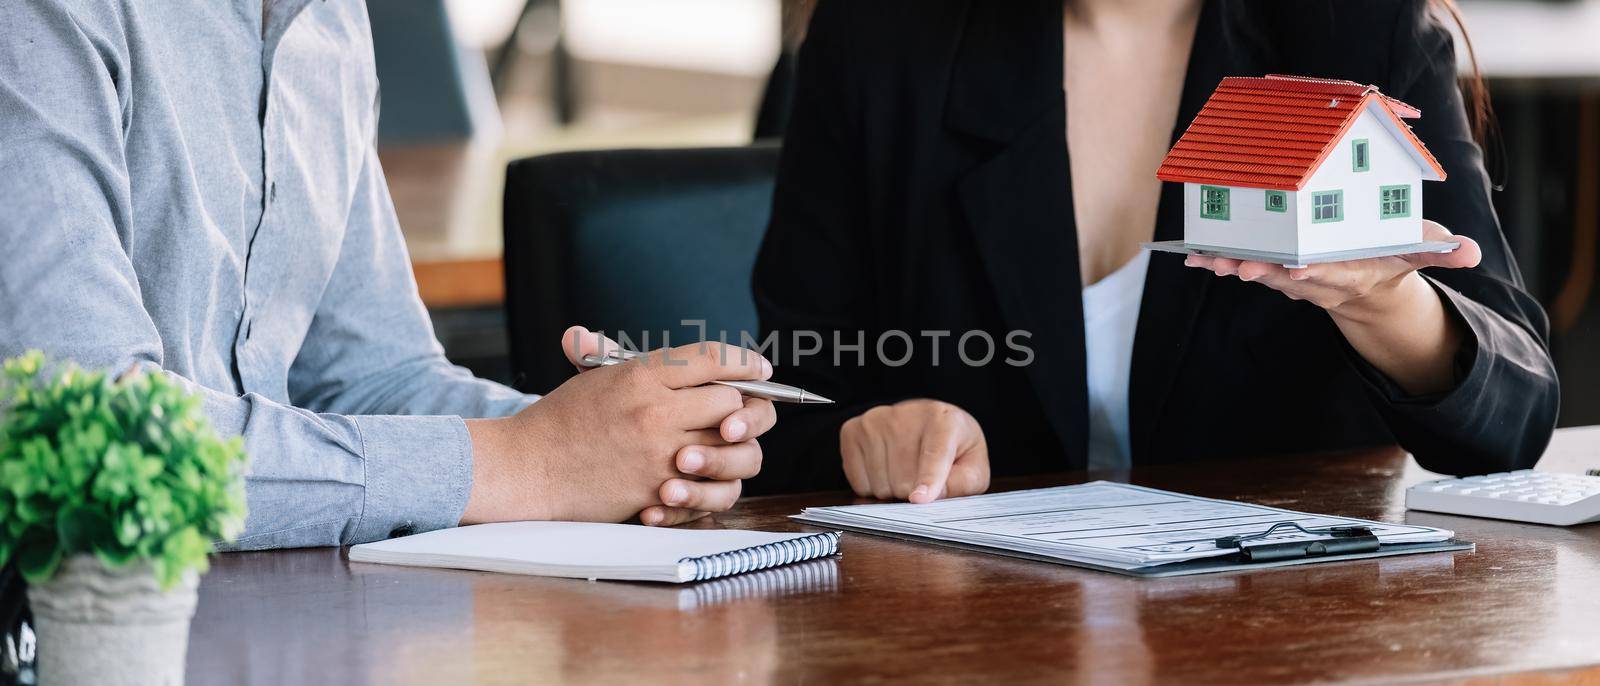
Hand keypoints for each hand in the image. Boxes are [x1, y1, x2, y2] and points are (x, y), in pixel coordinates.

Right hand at [460, 327, 775, 526]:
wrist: (525, 469)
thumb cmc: (560, 422)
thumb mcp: (599, 378)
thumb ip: (646, 368)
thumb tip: (692, 360)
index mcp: (641, 375)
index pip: (712, 358)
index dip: (745, 362)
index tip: (760, 368)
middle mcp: (655, 410)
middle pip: (732, 401)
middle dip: (743, 405)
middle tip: (741, 410)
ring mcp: (659, 453)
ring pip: (732, 445)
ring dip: (736, 445)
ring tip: (726, 443)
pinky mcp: (657, 489)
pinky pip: (714, 487)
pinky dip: (716, 483)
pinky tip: (706, 475)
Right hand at [840, 399, 988, 502]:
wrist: (924, 422)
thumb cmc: (952, 448)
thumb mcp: (972, 466)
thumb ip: (962, 483)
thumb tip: (932, 496)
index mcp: (943, 420)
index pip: (934, 454)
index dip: (928, 479)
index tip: (919, 498)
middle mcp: (905, 414)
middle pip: (903, 480)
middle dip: (912, 493)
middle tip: (921, 479)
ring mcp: (875, 421)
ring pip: (880, 485)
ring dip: (892, 491)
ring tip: (904, 470)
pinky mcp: (852, 431)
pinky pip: (859, 483)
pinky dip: (872, 486)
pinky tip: (884, 467)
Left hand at [1184, 220, 1481, 393]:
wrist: (1365, 284)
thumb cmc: (1391, 258)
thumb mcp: (1419, 252)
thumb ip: (1441, 252)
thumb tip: (1471, 252)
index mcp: (1348, 271)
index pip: (1329, 273)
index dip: (1313, 271)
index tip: (1297, 266)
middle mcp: (1314, 276)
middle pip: (1283, 276)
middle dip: (1260, 272)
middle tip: (1236, 267)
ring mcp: (1289, 275)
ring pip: (1257, 271)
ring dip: (1229, 266)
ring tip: (1204, 261)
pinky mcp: (1271, 268)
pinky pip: (1241, 264)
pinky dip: (1216, 260)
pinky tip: (1189, 255)